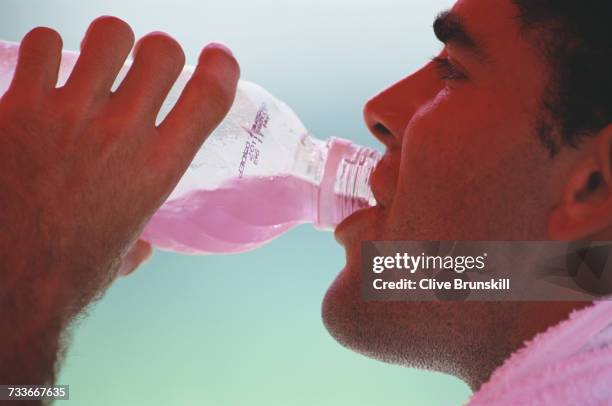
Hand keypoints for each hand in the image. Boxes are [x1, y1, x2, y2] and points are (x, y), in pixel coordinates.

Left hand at [0, 16, 238, 383]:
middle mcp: (124, 133)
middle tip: (142, 69)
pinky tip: (45, 74)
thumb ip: (140, 240)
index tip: (215, 59)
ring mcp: (72, 115)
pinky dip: (48, 52)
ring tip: (94, 65)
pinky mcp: (21, 107)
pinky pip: (44, 44)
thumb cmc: (71, 272)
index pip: (210, 94)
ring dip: (108, 44)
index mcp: (159, 167)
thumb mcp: (124, 250)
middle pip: (162, 50)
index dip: (221, 66)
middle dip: (158, 52)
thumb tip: (143, 248)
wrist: (10, 284)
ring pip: (109, 33)